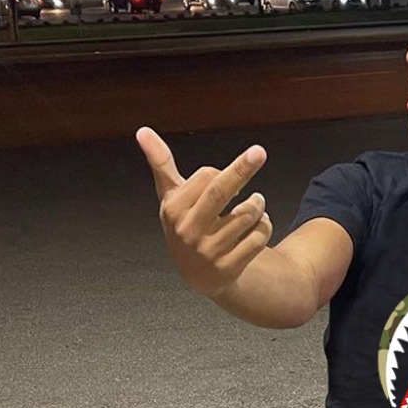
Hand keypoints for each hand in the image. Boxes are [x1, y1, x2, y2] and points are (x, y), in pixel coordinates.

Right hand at [136, 127, 272, 297]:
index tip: (224, 178)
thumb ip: (160, 164)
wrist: (198, 275)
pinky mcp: (230, 267)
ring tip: (257, 203)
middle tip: (259, 152)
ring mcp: (209, 251)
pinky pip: (258, 238)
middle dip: (242, 169)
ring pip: (246, 215)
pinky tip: (259, 224)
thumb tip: (142, 131)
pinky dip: (265, 225)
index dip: (222, 172)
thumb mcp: (171, 198)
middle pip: (220, 192)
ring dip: (258, 204)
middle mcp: (189, 231)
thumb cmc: (186, 226)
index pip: (206, 176)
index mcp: (174, 209)